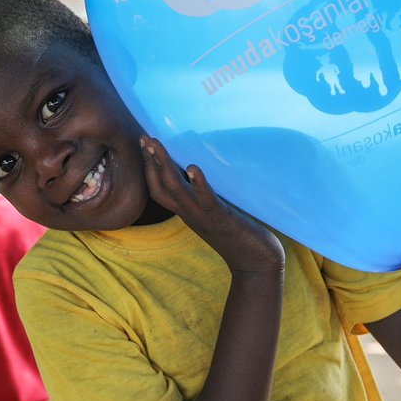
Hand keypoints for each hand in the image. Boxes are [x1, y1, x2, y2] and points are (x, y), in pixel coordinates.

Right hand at [140, 136, 283, 272]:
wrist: (256, 263)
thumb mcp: (214, 214)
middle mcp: (190, 214)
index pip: (159, 190)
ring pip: (176, 191)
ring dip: (164, 166)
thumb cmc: (238, 236)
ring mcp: (204, 217)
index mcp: (187, 212)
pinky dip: (199, 184)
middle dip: (150, 162)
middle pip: (161, 188)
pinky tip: (193, 167)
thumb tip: (199, 176)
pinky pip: (207, 200)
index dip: (150, 168)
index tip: (146, 145)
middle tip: (144, 138)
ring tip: (156, 145)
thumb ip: (204, 198)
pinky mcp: (222, 219)